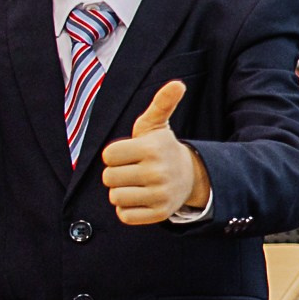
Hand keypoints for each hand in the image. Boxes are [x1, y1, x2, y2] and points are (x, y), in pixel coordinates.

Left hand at [101, 82, 207, 224]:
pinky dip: (128, 209)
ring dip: (122, 192)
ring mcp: (160, 195)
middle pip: (109, 178)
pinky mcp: (159, 214)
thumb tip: (178, 84)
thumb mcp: (157, 125)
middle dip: (117, 174)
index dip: (115, 156)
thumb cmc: (162, 148)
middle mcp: (157, 173)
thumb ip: (161, 103)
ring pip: (115, 198)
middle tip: (134, 170)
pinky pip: (124, 216)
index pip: (108, 157)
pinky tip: (141, 199)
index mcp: (151, 149)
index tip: (130, 154)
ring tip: (138, 185)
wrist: (190, 178)